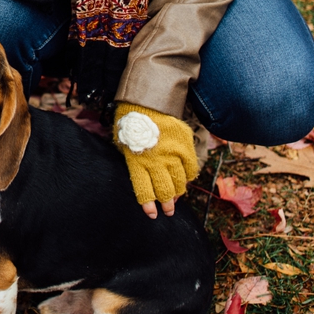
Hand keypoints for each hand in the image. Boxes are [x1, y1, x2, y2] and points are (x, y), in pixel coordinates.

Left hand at [113, 103, 200, 218]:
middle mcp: (156, 161)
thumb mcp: (123, 143)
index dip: (149, 205)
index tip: (152, 214)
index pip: (144, 190)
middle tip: (169, 211)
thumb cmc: (131, 121)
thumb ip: (132, 161)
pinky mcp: (184, 146)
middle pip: (164, 189)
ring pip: (179, 181)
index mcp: (137, 162)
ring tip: (176, 199)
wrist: (148, 99)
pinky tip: (186, 181)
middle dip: (167, 204)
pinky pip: (190, 168)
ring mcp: (172, 153)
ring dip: (178, 193)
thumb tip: (140, 177)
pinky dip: (189, 176)